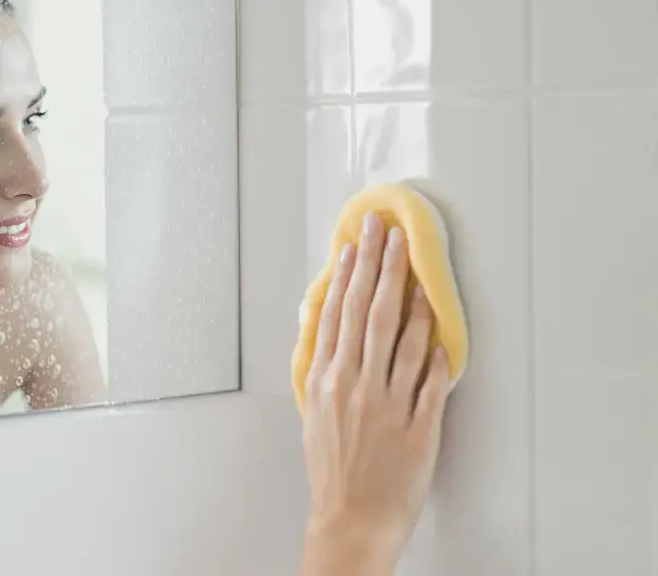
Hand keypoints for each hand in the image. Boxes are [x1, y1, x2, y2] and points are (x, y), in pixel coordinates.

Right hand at [301, 211, 449, 567]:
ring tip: (416, 262)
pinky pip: (430, 376)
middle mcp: (354, 386)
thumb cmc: (333, 471)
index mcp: (324, 381)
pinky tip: (438, 318)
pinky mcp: (418, 424)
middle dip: (378, 265)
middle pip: (368, 312)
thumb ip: (321, 370)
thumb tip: (327, 332)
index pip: (335, 315)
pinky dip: (435, 345)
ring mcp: (387, 403)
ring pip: (401, 336)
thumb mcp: (312, 414)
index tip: (353, 245)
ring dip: (410, 295)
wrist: (352, 519)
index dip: (345, 275)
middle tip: (387, 231)